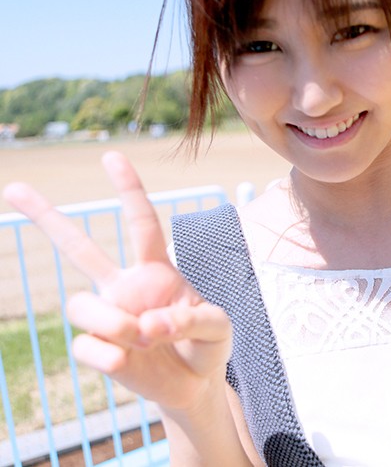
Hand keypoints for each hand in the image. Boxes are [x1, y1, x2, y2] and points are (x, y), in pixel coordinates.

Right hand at [2, 152, 231, 410]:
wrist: (198, 384)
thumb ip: (192, 319)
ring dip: (114, 324)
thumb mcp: (218, 326)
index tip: (111, 157)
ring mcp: (108, 317)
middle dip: (47, 219)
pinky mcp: (97, 349)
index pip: (141, 224)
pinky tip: (129, 363)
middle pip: (79, 249)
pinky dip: (110, 357)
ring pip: (80, 305)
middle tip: (14, 188)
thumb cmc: (209, 345)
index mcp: (156, 271)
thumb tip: (147, 324)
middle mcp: (125, 288)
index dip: (128, 191)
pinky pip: (85, 346)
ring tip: (143, 339)